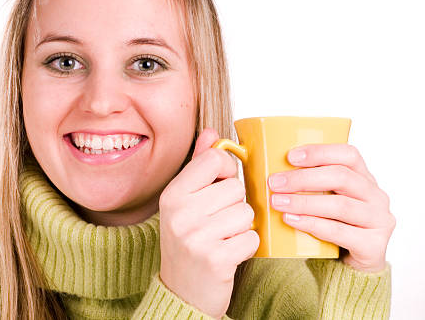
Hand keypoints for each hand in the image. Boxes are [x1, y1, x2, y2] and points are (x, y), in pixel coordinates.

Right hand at [159, 128, 259, 318]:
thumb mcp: (186, 201)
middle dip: (234, 205)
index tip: (219, 185)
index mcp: (172, 194)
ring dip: (241, 227)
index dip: (226, 170)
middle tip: (217, 222)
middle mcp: (180, 214)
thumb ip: (200, 165)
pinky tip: (228, 253)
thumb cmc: (188, 241)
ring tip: (222, 237)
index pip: (214, 160)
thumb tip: (212, 133)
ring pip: (247, 212)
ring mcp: (197, 238)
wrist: (182, 292)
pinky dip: (246, 246)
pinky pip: (251, 238)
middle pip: (236, 187)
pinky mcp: (216, 260)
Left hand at [268, 144, 395, 272]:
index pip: (349, 154)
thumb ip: (309, 183)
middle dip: (304, 178)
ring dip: (304, 202)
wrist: (352, 266)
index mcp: (365, 178)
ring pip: (340, 205)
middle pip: (341, 177)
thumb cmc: (333, 225)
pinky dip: (312, 224)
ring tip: (278, 202)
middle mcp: (376, 196)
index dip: (320, 152)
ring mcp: (378, 221)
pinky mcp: (373, 246)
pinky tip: (291, 220)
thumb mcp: (326, 199)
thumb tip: (267, 168)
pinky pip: (339, 232)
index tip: (290, 157)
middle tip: (274, 183)